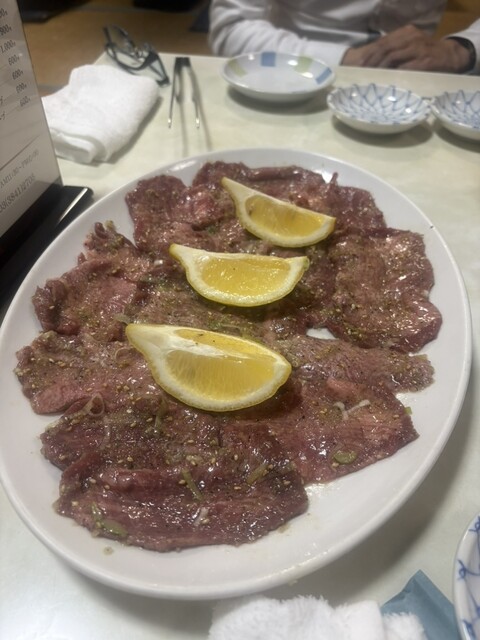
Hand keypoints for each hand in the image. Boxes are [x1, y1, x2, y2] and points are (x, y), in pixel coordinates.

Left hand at [342, 25, 471, 72]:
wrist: (450, 56)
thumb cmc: (425, 55)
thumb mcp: (409, 48)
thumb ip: (393, 53)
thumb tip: (370, 65)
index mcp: (405, 33)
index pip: (381, 43)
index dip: (367, 55)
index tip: (356, 67)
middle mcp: (411, 37)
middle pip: (384, 49)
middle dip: (370, 63)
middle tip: (360, 75)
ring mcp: (419, 48)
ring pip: (392, 57)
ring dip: (379, 69)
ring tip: (370, 79)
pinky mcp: (426, 61)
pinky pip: (406, 68)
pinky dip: (394, 75)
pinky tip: (387, 82)